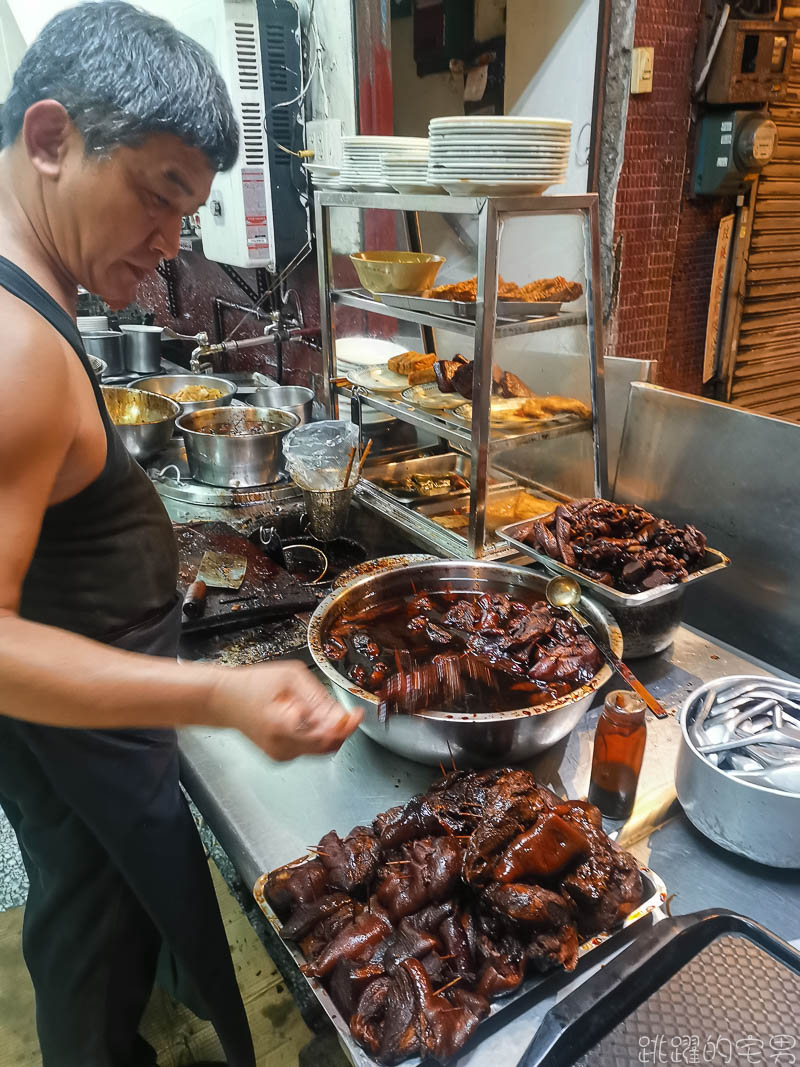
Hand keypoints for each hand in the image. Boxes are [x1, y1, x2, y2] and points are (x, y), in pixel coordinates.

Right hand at [212, 660, 361, 760]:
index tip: (357, 714)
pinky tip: (303, 718)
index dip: (347, 726)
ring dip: (327, 731)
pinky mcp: (280, 756)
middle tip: (345, 711)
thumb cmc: (252, 685)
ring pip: (319, 749)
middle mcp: (281, 746)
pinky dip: (314, 735)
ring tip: (312, 709)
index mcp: (282, 725)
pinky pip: (308, 748)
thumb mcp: (290, 677)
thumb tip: (340, 715)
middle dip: (340, 729)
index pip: (326, 736)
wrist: (223, 700)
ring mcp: (280, 755)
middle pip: (327, 747)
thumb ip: (317, 697)